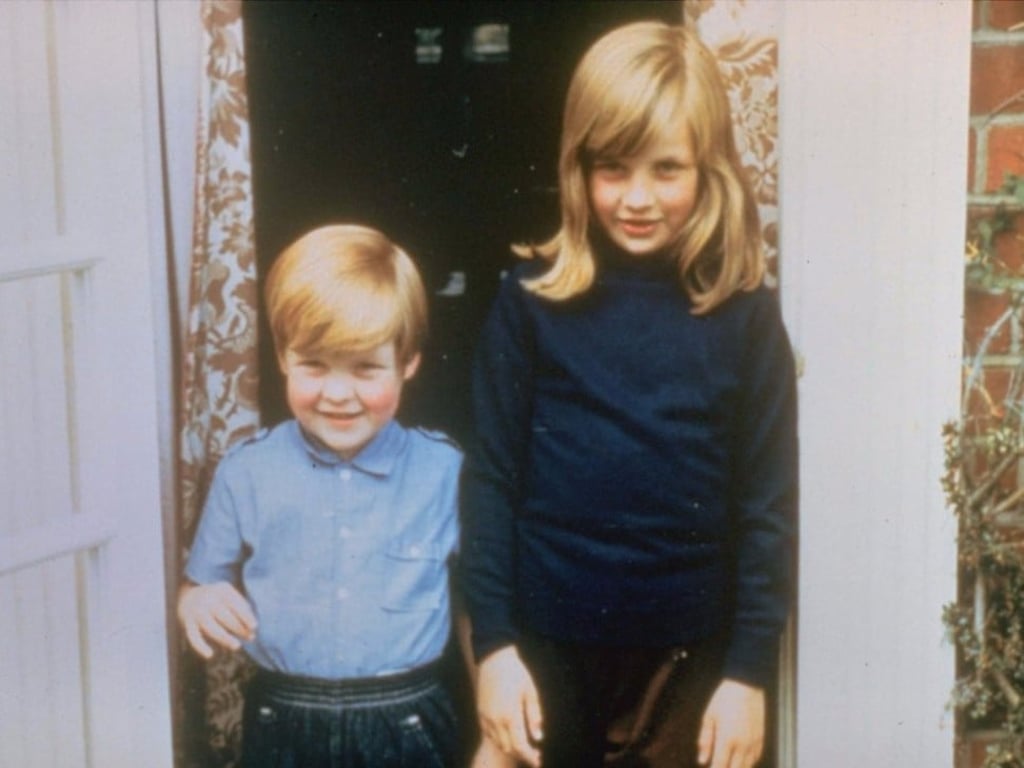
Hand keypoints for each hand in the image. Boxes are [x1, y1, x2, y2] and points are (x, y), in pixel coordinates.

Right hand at [177, 581, 256, 658]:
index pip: (235, 604)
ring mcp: (197, 612)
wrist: (187, 596)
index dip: (245, 616)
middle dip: (239, 628)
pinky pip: (193, 637)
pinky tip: (210, 655)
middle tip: (250, 638)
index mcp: (221, 590)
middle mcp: (208, 599)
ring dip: (225, 638)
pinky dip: (200, 647)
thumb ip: (241, 607)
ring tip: (237, 646)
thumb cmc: (217, 599)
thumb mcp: (229, 595)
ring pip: (211, 627)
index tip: (254, 627)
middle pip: (225, 616)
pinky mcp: (187, 624)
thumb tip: (252, 627)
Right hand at [476, 645, 542, 767]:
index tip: (539, 760)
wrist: (494, 658)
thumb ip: (535, 716)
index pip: (520, 746)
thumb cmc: (516, 673)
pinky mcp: (480, 713)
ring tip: (523, 745)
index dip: (529, 757)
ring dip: (510, 748)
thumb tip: (539, 737)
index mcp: (510, 715)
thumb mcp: (531, 692)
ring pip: (498, 743)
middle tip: (535, 754)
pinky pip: (489, 734)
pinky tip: (509, 734)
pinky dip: (500, 739)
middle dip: (521, 754)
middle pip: (508, 748)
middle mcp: (495, 720)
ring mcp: (485, 717)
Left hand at [697, 679, 764, 767]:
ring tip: (728, 764)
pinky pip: (755, 759)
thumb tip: (702, 760)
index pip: (719, 766)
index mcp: (726, 739)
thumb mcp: (709, 716)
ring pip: (746, 767)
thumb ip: (705, 740)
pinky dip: (748, 764)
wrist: (746, 685)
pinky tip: (741, 762)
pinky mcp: (761, 739)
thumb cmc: (724, 699)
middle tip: (719, 766)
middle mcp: (742, 745)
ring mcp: (753, 743)